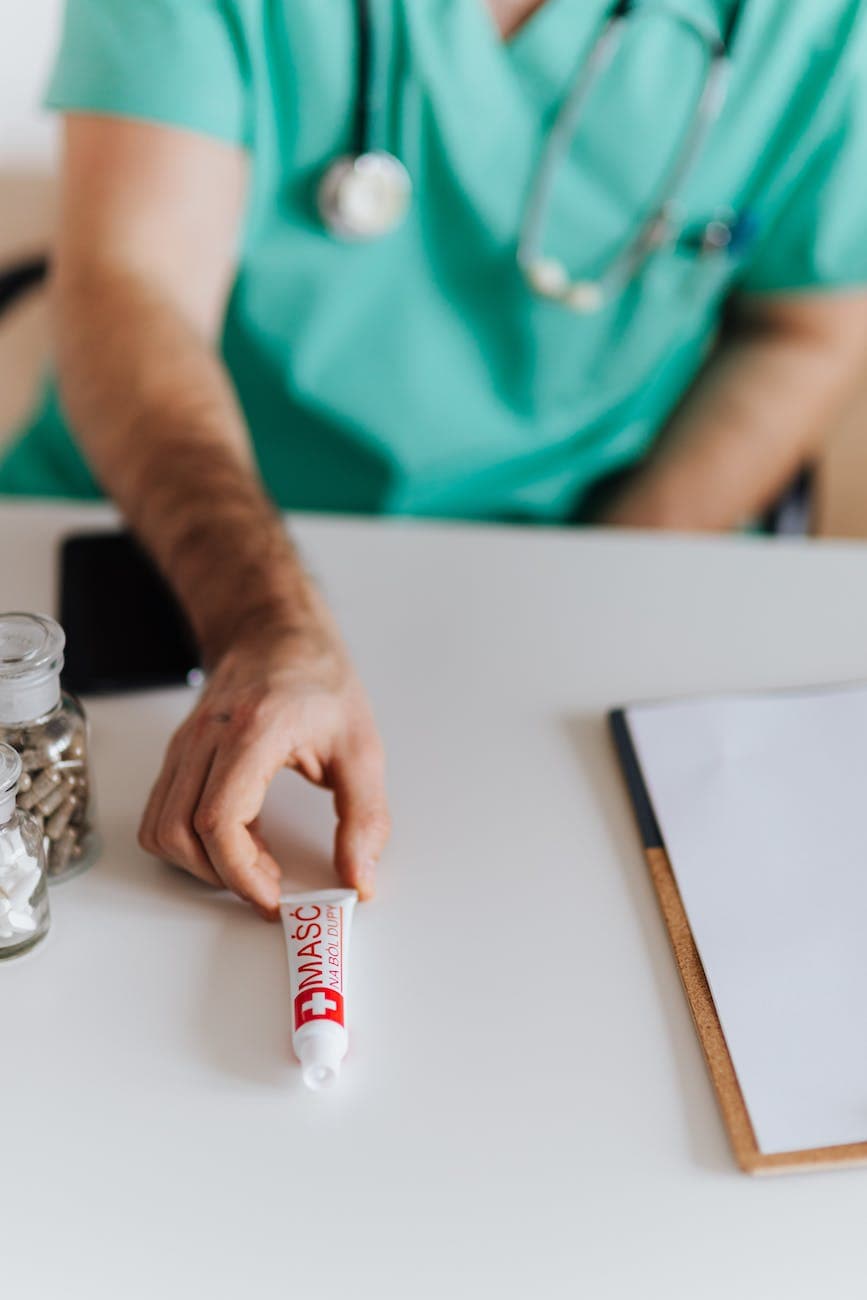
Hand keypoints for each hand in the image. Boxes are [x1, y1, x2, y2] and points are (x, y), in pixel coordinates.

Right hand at [138, 613, 389, 918]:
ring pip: (161, 829)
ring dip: (201, 864)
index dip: (242, 872)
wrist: (275, 631)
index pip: (220, 820)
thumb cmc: (318, 678)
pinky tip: (238, 839)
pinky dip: (191, 843)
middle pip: (180, 833)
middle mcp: (206, 738)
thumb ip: (365, 817)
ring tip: (254, 865)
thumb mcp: (361, 747)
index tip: (275, 897)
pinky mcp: (178, 756)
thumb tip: (360, 878)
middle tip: (270, 888)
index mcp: (253, 731)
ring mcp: (184, 746)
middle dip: (223, 877)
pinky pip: (163, 814)